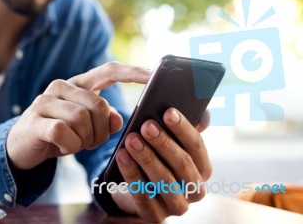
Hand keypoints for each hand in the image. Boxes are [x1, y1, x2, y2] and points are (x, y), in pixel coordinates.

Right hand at [6, 62, 150, 169]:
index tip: (155, 73)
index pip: (109, 71)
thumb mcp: (87, 128)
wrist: (23, 146)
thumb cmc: (60, 134)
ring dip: (85, 140)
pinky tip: (62, 147)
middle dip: (101, 131)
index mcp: (79, 84)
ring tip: (75, 144)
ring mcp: (45, 101)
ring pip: (82, 119)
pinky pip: (64, 132)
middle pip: (100, 105)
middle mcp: (62, 86)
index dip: (132, 72)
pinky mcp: (35, 119)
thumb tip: (119, 119)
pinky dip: (69, 146)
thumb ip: (105, 120)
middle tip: (91, 141)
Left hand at [112, 108, 211, 222]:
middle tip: (146, 126)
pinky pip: (143, 195)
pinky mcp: (155, 216)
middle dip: (163, 143)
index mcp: (202, 169)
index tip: (168, 112)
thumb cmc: (157, 160)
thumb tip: (204, 114)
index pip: (197, 146)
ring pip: (164, 180)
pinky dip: (132, 173)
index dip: (183, 128)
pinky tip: (122, 157)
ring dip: (146, 157)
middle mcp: (195, 190)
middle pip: (182, 163)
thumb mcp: (171, 144)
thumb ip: (185, 129)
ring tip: (131, 139)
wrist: (137, 190)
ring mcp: (176, 206)